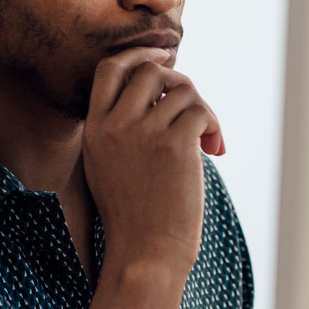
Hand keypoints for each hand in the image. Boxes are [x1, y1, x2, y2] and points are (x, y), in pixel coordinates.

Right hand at [83, 48, 224, 277]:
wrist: (145, 253)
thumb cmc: (134, 214)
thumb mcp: (107, 165)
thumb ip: (120, 126)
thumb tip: (160, 87)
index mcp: (94, 129)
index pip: (110, 68)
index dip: (139, 55)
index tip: (164, 57)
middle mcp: (114, 126)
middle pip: (151, 70)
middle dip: (179, 82)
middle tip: (193, 110)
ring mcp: (143, 134)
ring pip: (184, 90)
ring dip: (202, 111)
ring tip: (205, 141)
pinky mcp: (174, 146)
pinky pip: (201, 112)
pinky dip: (214, 127)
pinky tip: (213, 150)